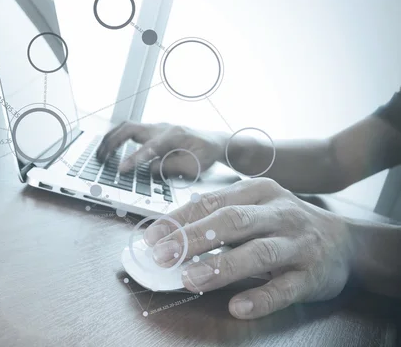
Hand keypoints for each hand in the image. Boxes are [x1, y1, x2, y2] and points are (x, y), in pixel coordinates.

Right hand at [96, 121, 225, 177]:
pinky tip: (109, 148)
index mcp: (174, 136)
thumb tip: (150, 168)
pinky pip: (130, 130)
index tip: (120, 169)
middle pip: (130, 128)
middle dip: (113, 142)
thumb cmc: (206, 155)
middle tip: (101, 158)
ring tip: (100, 153)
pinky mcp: (152, 129)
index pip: (149, 148)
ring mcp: (156, 126)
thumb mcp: (195, 167)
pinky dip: (117, 137)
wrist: (214, 142)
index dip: (133, 159)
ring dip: (111, 138)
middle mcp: (162, 127)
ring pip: (127, 126)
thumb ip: (172, 167)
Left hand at [144, 178, 352, 319]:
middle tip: (163, 256)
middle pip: (232, 221)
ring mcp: (297, 243)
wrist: (345, 242)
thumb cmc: (285, 224)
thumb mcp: (255, 208)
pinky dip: (260, 298)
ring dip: (220, 267)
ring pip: (257, 253)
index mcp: (259, 191)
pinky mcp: (312, 275)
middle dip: (193, 238)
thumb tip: (169, 234)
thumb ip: (218, 216)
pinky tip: (238, 307)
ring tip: (190, 279)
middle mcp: (279, 212)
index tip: (152, 236)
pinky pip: (284, 288)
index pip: (212, 202)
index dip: (180, 219)